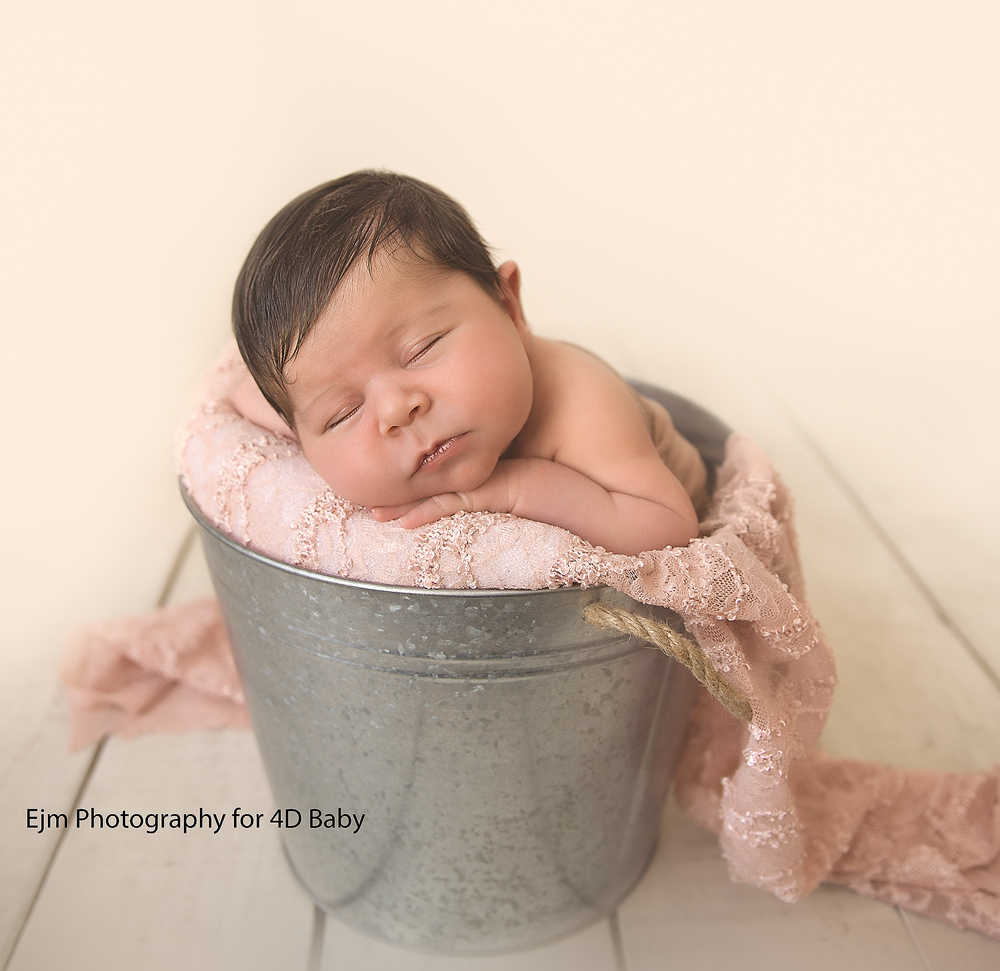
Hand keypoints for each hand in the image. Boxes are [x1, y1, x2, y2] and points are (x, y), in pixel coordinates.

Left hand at [370, 462, 518, 527]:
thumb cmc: (505, 483)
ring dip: (398, 508)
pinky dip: (423, 515)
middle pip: (412, 486)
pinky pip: (443, 506)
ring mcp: (461, 484)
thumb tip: (430, 492)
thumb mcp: (474, 482)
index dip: (393, 482)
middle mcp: (450, 475)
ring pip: (422, 497)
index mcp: (448, 471)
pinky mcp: (472, 495)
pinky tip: (404, 524)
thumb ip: (453, 486)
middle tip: (361, 499)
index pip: (415, 477)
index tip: (371, 486)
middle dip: (388, 493)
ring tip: (375, 514)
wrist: (532, 483)